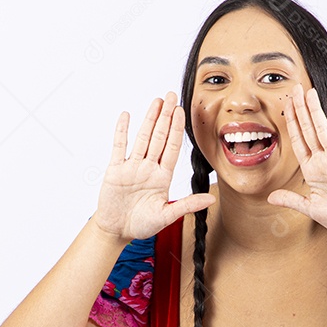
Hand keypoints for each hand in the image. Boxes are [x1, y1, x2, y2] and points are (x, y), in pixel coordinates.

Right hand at [92, 91, 215, 241]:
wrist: (117, 231)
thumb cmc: (142, 224)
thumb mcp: (167, 216)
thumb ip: (187, 205)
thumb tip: (211, 199)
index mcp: (162, 177)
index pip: (172, 148)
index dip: (176, 129)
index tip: (182, 112)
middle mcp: (148, 168)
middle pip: (159, 137)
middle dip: (165, 116)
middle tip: (172, 95)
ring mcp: (132, 167)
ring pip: (142, 138)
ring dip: (149, 119)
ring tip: (156, 101)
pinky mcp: (115, 170)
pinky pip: (119, 147)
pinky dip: (122, 131)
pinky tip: (126, 115)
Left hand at [268, 84, 326, 238]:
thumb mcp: (311, 209)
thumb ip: (292, 200)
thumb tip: (270, 197)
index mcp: (312, 170)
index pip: (298, 141)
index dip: (290, 123)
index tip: (285, 106)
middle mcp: (324, 162)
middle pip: (308, 130)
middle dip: (299, 110)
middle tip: (293, 88)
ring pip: (323, 131)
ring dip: (316, 112)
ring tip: (310, 92)